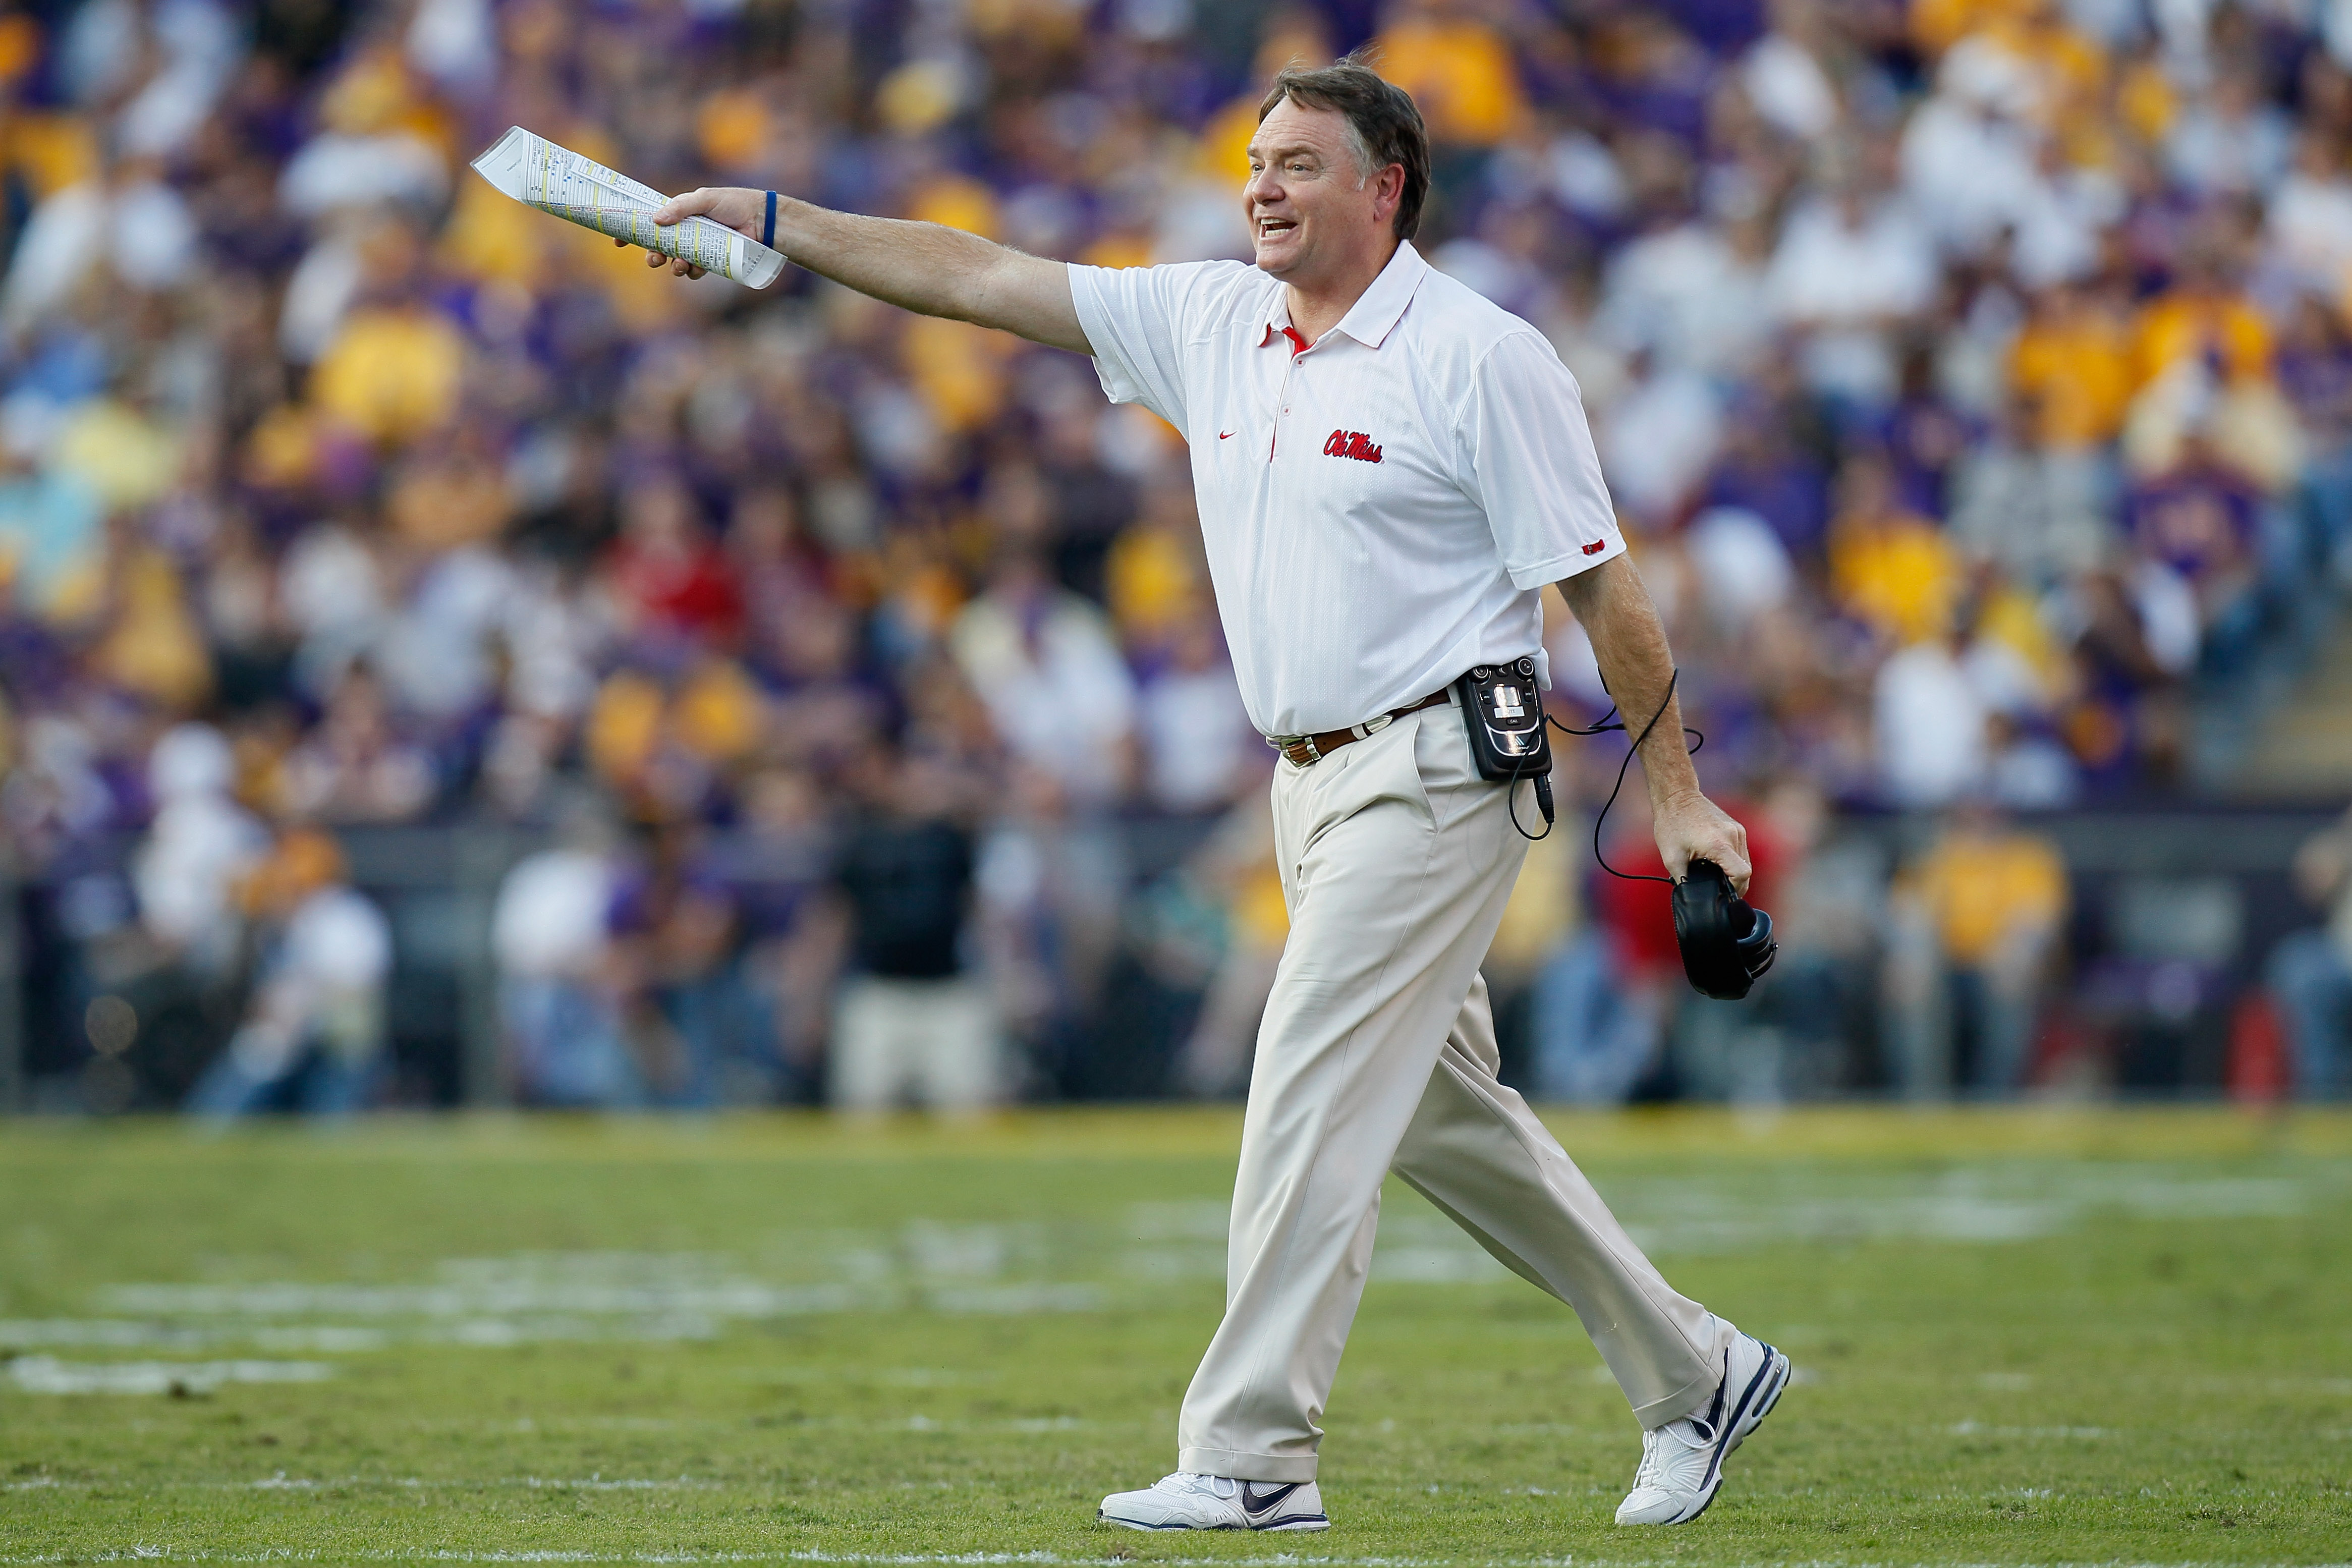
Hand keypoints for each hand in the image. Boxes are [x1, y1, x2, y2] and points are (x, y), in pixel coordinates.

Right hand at [615, 186, 766, 277]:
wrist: (762, 221)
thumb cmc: (734, 204)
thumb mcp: (705, 199)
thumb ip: (681, 207)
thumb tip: (656, 220)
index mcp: (679, 214)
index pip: (650, 223)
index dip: (633, 232)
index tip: (617, 241)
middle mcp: (686, 232)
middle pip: (660, 247)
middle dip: (653, 255)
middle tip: (654, 260)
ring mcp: (698, 248)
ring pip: (676, 262)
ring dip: (672, 266)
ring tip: (678, 265)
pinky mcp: (711, 261)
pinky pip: (695, 271)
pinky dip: (693, 272)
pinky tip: (696, 268)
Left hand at [1652, 790, 1750, 895]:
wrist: (1677, 796)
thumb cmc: (1671, 824)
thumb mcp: (1671, 858)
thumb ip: (1685, 880)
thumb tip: (1691, 897)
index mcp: (1719, 844)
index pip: (1742, 874)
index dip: (1735, 889)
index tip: (1722, 893)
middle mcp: (1733, 836)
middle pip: (1746, 870)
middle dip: (1734, 883)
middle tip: (1716, 888)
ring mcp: (1737, 830)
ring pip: (1745, 861)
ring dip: (1734, 872)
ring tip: (1715, 875)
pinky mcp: (1737, 827)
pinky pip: (1741, 851)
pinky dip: (1733, 861)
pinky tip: (1717, 862)